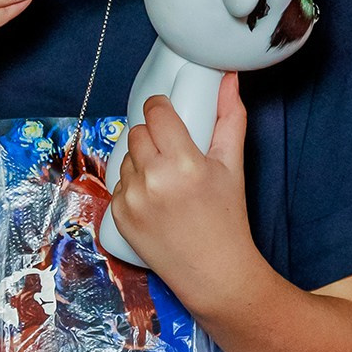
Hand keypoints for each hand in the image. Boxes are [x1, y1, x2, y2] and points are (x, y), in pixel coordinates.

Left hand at [110, 72, 256, 310]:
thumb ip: (230, 118)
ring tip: (166, 180)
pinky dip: (133, 186)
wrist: (214, 272)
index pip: (156, 112)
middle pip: (138, 132)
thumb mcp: (233, 166)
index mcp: (183, 162)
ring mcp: (131, 199)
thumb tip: (229, 79)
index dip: (161, 108)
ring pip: (127, 158)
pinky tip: (154, 200)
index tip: (167, 113)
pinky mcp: (118, 216)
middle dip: (153, 137)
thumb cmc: (228, 219)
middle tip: (172, 152)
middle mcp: (153, 179)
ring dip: (142, 161)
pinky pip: (119, 184)